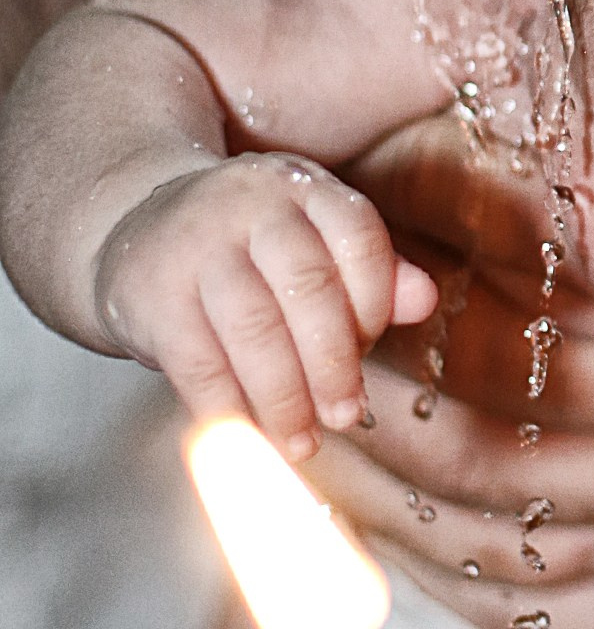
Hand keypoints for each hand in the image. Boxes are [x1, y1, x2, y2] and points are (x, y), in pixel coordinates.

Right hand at [93, 155, 437, 460]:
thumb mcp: (313, 242)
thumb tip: (424, 299)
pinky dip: (227, 407)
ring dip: (284, 397)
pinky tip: (249, 437)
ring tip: (302, 441)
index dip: (375, 303)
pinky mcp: (150, 293)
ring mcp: (194, 245)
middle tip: (345, 416)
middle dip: (333, 363)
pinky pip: (196, 360)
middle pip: (307, 286)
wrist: (135, 234)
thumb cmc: (248, 250)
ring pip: (254, 328)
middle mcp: (250, 204)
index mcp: (305, 187)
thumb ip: (373, 271)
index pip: (359, 238)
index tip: (371, 352)